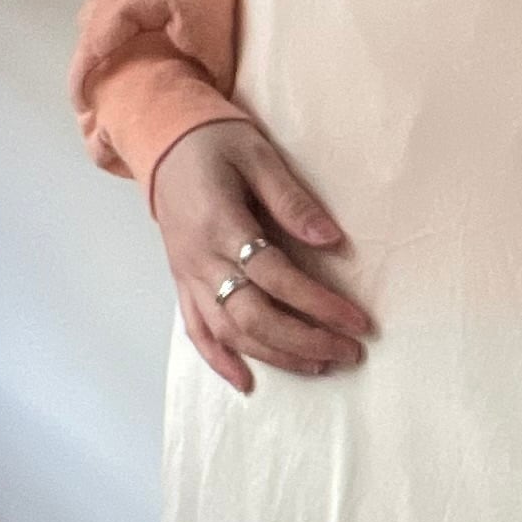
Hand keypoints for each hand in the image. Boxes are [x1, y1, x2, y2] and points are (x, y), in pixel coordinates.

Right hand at [152, 118, 374, 392]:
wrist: (163, 139)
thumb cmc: (216, 142)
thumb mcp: (258, 155)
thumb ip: (292, 200)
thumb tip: (332, 240)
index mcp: (221, 224)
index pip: (276, 276)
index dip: (319, 303)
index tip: (358, 321)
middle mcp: (200, 258)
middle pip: (253, 315)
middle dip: (305, 339)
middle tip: (351, 351)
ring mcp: (187, 275)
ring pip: (229, 331)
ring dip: (276, 355)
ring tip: (321, 364)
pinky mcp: (181, 282)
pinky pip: (196, 330)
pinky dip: (218, 360)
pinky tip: (247, 382)